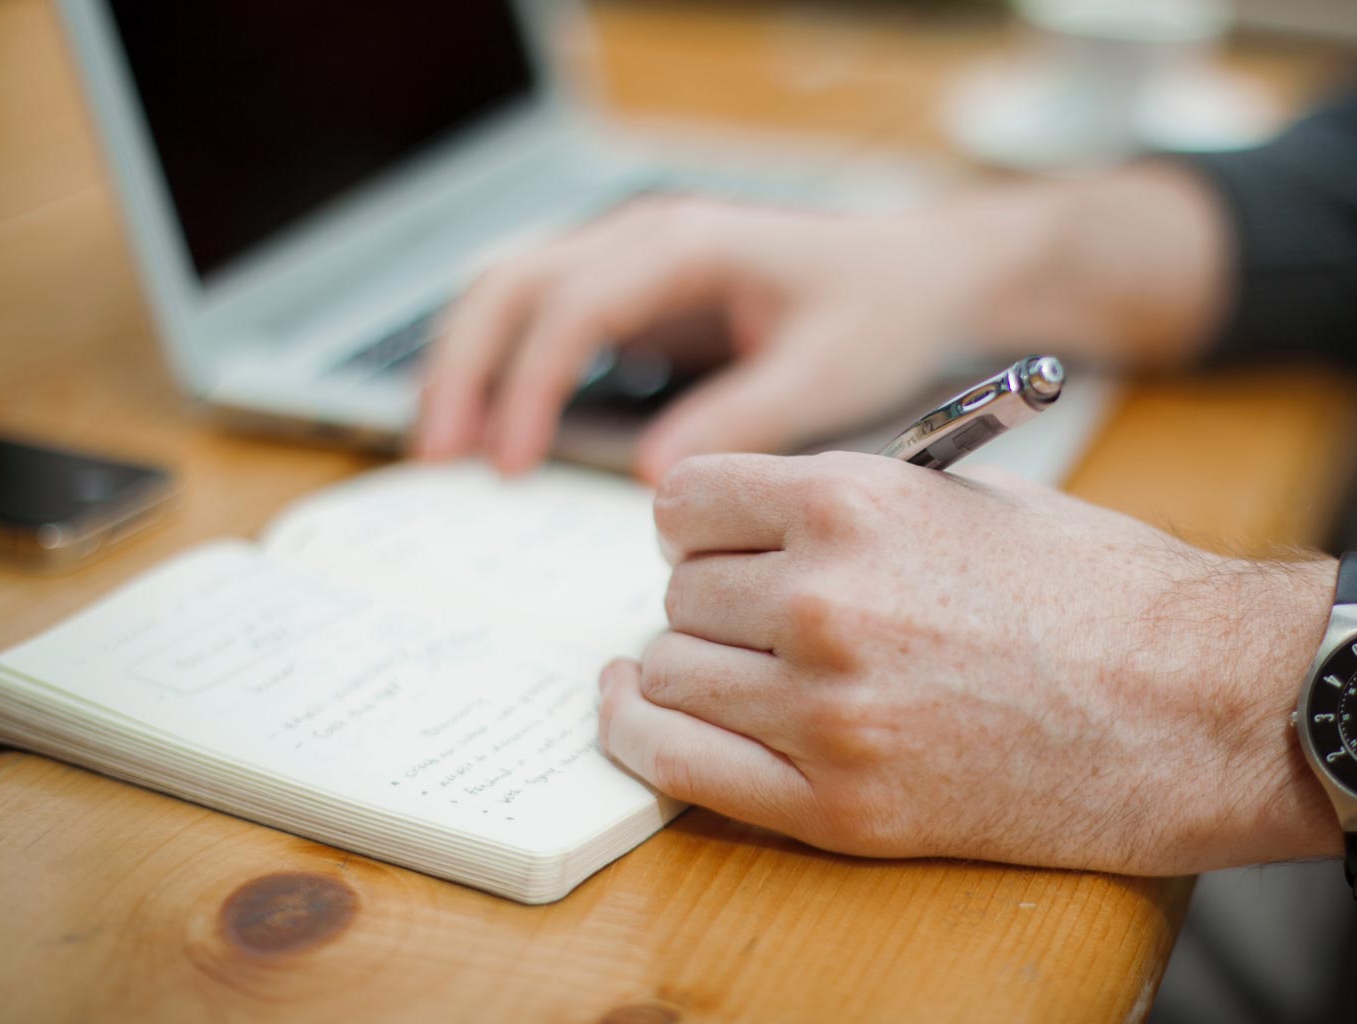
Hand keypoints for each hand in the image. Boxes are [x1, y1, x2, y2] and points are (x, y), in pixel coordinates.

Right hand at [415, 196, 1006, 480]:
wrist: (919, 275)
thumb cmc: (881, 314)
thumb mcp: (826, 373)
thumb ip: (742, 420)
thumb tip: (653, 478)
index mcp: (686, 246)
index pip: (571, 306)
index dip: (527, 385)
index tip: (508, 464)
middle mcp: (645, 238)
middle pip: (511, 284)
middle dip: (462, 367)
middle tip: (437, 458)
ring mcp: (633, 260)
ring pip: (511, 291)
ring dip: (466, 362)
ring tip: (442, 447)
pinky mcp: (635, 294)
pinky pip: (543, 316)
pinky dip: (503, 364)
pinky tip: (492, 425)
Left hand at [597, 451, 1338, 874]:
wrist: (1204, 707)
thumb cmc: (1103, 592)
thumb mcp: (971, 497)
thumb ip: (850, 502)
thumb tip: (756, 521)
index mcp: (854, 502)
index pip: (684, 500)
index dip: (698, 523)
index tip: (714, 542)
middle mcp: (824, 600)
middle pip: (678, 592)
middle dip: (710, 597)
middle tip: (756, 613)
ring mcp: (827, 711)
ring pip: (670, 673)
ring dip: (691, 666)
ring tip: (737, 666)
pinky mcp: (841, 807)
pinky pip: (680, 766)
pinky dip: (644, 735)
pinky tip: (642, 711)